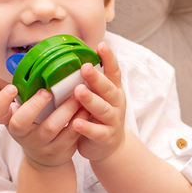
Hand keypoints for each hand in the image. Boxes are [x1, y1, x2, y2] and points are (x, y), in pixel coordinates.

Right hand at [0, 84, 86, 169]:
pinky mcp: (57, 151)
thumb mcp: (25, 112)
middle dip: (34, 106)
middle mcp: (21, 133)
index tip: (11, 87)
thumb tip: (39, 62)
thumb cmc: (35, 125)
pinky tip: (86, 107)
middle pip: (19, 123)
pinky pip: (69, 135)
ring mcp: (39, 144)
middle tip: (47, 92)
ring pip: (50, 127)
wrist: (45, 158)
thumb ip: (28, 94)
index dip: (1, 101)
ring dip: (65, 109)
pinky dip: (79, 120)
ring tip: (77, 94)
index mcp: (10, 119)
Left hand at [72, 42, 126, 161]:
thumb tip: (76, 57)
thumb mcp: (101, 96)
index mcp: (114, 90)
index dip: (109, 58)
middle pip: (108, 88)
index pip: (113, 71)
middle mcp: (116, 103)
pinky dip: (86, 127)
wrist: (110, 147)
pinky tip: (75, 122)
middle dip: (96, 78)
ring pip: (102, 109)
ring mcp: (112, 120)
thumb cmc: (100, 116)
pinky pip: (96, 131)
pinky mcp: (105, 137)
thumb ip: (93, 82)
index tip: (101, 45)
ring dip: (90, 99)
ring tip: (78, 91)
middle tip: (85, 67)